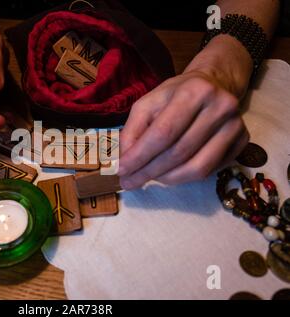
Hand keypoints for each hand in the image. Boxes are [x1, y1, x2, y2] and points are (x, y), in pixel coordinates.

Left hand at [118, 70, 249, 188]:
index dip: (140, 156)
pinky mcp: (243, 141)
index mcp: (194, 92)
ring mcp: (236, 126)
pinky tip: (169, 172)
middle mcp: (220, 107)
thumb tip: (124, 162)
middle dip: (149, 172)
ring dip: (167, 179)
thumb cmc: (175, 95)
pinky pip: (210, 171)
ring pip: (197, 168)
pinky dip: (184, 177)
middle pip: (179, 152)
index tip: (121, 172)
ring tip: (148, 178)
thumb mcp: (147, 104)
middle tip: (129, 183)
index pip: (163, 133)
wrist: (215, 84)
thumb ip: (132, 131)